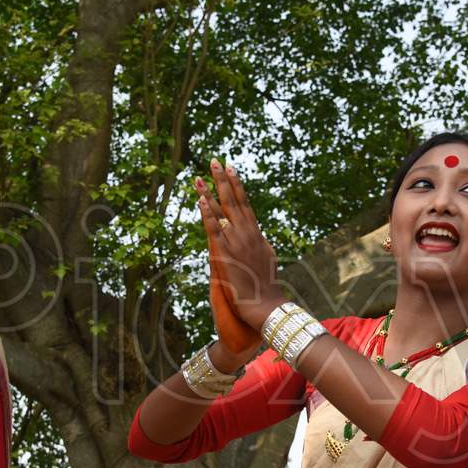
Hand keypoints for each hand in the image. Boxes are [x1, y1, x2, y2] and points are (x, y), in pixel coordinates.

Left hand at [195, 159, 282, 329]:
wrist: (266, 305)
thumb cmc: (266, 287)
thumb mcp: (266, 260)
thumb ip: (259, 245)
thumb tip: (257, 236)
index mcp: (257, 234)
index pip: (245, 204)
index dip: (237, 186)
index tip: (232, 169)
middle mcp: (248, 233)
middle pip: (234, 200)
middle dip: (224, 180)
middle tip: (216, 161)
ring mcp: (237, 242)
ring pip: (223, 211)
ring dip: (210, 192)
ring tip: (201, 175)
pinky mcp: (227, 253)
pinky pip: (214, 229)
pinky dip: (207, 213)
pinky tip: (201, 200)